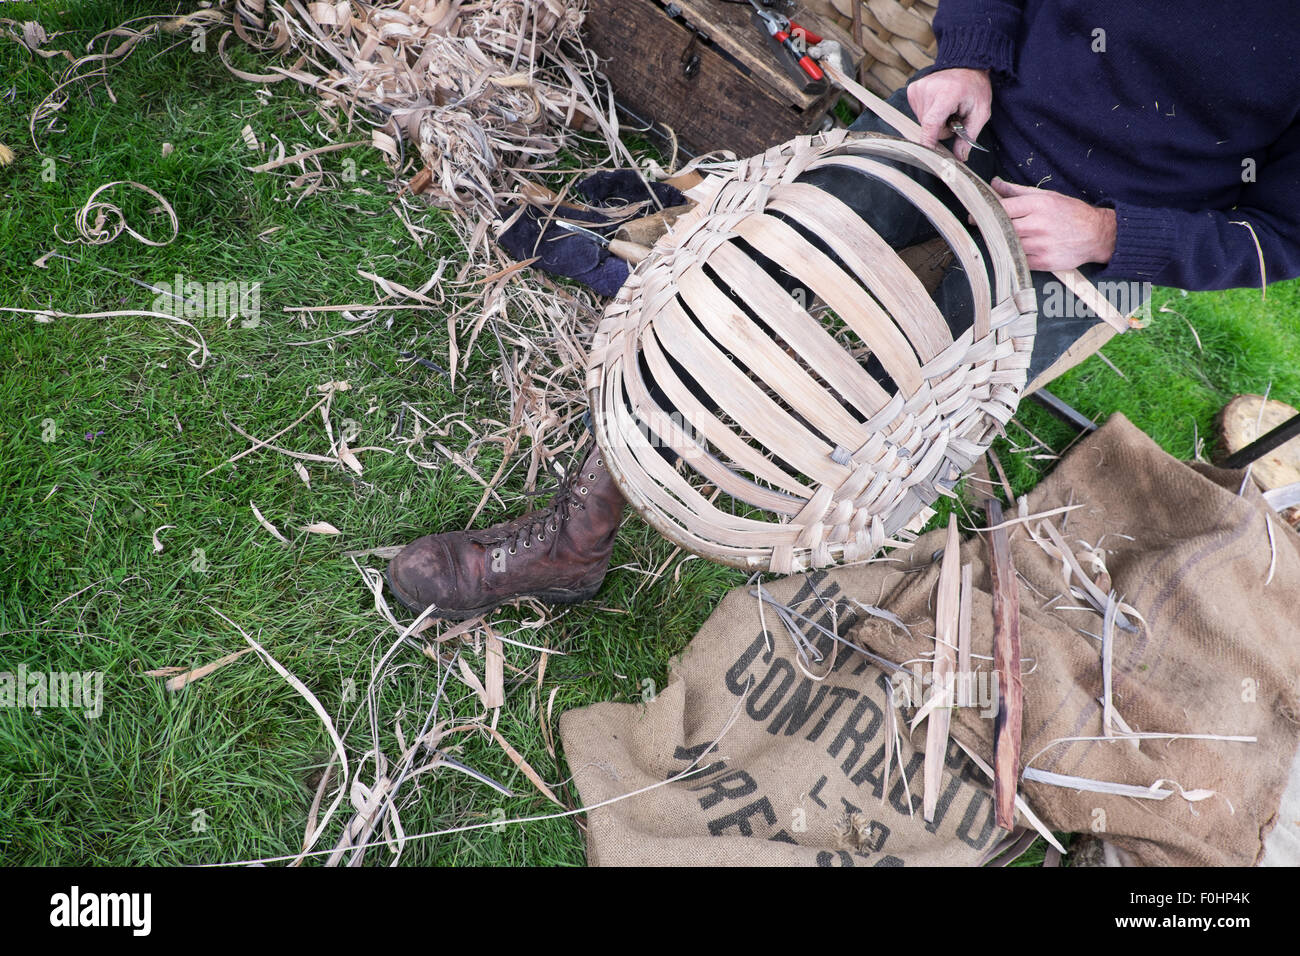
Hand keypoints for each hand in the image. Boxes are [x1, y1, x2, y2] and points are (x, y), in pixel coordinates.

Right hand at [907, 67, 991, 160]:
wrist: (967, 64)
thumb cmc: (975, 88)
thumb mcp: (981, 112)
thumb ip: (969, 136)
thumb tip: (959, 158)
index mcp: (947, 93)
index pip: (931, 124)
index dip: (928, 142)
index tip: (926, 158)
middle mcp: (928, 90)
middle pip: (930, 127)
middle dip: (942, 128)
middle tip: (955, 115)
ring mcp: (918, 89)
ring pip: (923, 122)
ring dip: (936, 121)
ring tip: (948, 107)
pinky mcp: (912, 90)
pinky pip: (918, 114)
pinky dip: (929, 113)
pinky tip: (939, 103)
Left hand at [990, 177, 1117, 270]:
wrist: (1096, 234)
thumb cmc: (1070, 213)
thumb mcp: (1046, 196)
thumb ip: (1017, 191)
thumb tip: (995, 183)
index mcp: (1038, 205)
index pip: (1003, 208)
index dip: (985, 212)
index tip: (974, 215)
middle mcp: (1038, 225)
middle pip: (1003, 228)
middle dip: (990, 229)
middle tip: (981, 229)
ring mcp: (1041, 245)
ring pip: (1009, 245)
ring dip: (1001, 243)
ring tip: (997, 240)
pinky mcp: (1044, 262)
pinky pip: (1019, 260)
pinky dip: (1014, 256)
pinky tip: (1013, 252)